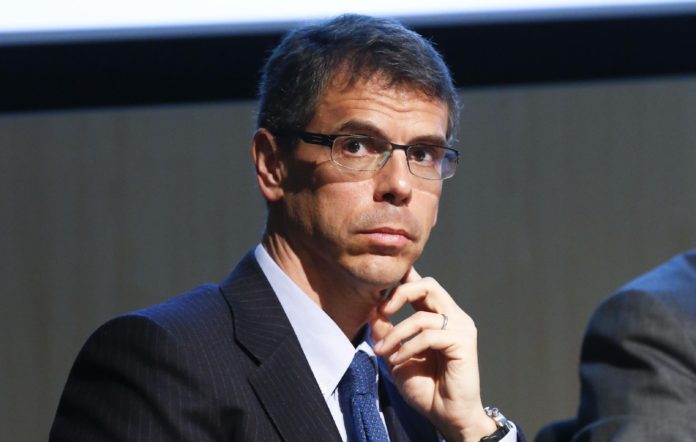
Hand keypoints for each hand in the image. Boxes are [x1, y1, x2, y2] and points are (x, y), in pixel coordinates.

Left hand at [370, 267, 496, 441]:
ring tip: (383, 350)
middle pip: (429, 285)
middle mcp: (453, 316)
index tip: (381, 285)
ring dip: (397, 333)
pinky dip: (408, 347)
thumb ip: (386, 333)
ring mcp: (461, 328)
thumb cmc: (425, 387)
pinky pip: (429, 335)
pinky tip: (398, 360)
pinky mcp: (464, 342)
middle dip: (401, 293)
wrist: (445, 415)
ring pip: (423, 314)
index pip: (423, 285)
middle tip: (381, 310)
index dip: (404, 277)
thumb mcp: (395, 356)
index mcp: (438, 315)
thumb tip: (373, 312)